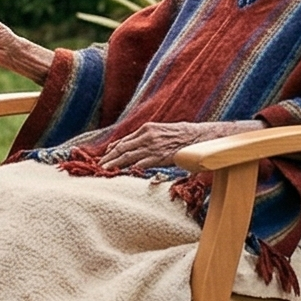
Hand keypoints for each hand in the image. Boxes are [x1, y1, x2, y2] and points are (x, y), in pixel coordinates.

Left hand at [100, 120, 258, 171]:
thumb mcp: (164, 132)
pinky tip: (121, 172)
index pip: (125, 140)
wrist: (201, 137)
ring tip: (104, 169)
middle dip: (109, 156)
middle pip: (122, 147)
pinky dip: (130, 168)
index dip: (113, 149)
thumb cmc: (184, 136)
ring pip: (128, 155)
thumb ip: (151, 138)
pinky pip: (141, 163)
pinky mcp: (160, 156)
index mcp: (148, 128)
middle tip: (99, 164)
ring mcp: (153, 145)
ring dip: (114, 163)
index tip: (105, 155)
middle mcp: (147, 135)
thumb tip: (139, 146)